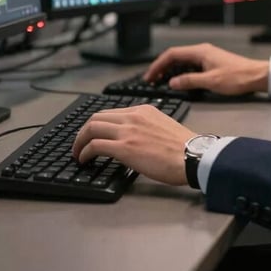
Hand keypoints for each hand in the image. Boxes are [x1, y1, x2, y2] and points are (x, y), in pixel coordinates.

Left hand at [72, 104, 197, 184]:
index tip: (93, 134)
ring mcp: (127, 131)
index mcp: (143, 110)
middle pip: (96, 117)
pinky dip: (84, 152)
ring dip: (80, 141)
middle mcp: (133, 116)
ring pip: (91, 128)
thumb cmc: (184, 148)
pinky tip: (84, 160)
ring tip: (78, 153)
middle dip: (84, 131)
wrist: (193, 156)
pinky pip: (95, 145)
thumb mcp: (163, 127)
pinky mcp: (124, 147)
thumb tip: (135, 139)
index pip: (111, 112)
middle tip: (80, 143)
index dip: (97, 124)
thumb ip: (146, 127)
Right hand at [144, 43, 269, 95]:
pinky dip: (180, 72)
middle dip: (161, 67)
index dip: (158, 64)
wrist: (256, 76)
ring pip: (182, 60)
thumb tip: (172, 82)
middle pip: (175, 56)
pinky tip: (179, 81)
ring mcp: (206, 56)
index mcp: (200, 52)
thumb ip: (189, 81)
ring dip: (170, 70)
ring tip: (161, 81)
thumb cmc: (237, 77)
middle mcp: (202, 51)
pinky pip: (190, 65)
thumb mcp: (211, 82)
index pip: (172, 54)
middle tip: (151, 79)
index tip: (149, 75)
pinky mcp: (211, 63)